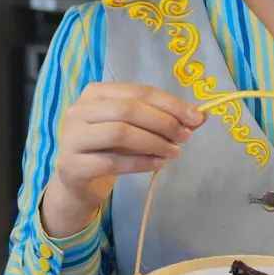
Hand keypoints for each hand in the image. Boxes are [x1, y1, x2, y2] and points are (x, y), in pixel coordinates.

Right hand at [41, 82, 205, 238]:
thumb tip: (201, 116)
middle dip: (163, 122)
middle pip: (128, 110)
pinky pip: (113, 162)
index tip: (196, 118)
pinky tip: (158, 164)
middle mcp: (79, 111)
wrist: (77, 183)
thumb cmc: (108, 150)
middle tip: (186, 136)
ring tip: (174, 152)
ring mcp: (72, 138)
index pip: (138, 91)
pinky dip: (140, 162)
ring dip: (154, 142)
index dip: (170, 104)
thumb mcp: (134, 130)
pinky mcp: (72, 165)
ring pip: (120, 133)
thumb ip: (162, 120)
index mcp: (95, 93)